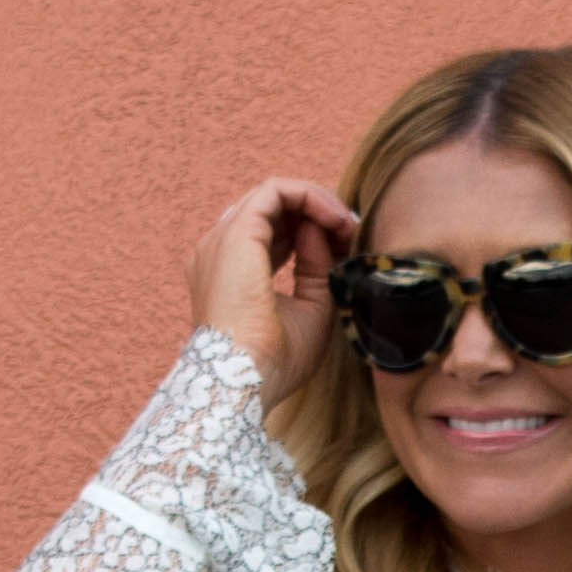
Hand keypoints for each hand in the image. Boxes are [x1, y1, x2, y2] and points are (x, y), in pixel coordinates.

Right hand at [188, 173, 358, 410]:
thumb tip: (322, 230)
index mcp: (229, 273)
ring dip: (318, 202)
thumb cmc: (273, 362)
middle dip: (319, 214)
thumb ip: (317, 268)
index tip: (348, 246)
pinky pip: (275, 191)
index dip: (314, 232)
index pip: (273, 235)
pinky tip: (335, 219)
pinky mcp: (236, 232)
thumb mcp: (310, 309)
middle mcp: (219, 251)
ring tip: (347, 224)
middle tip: (352, 231)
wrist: (245, 380)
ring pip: (274, 195)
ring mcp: (223, 239)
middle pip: (272, 211)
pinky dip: (310, 197)